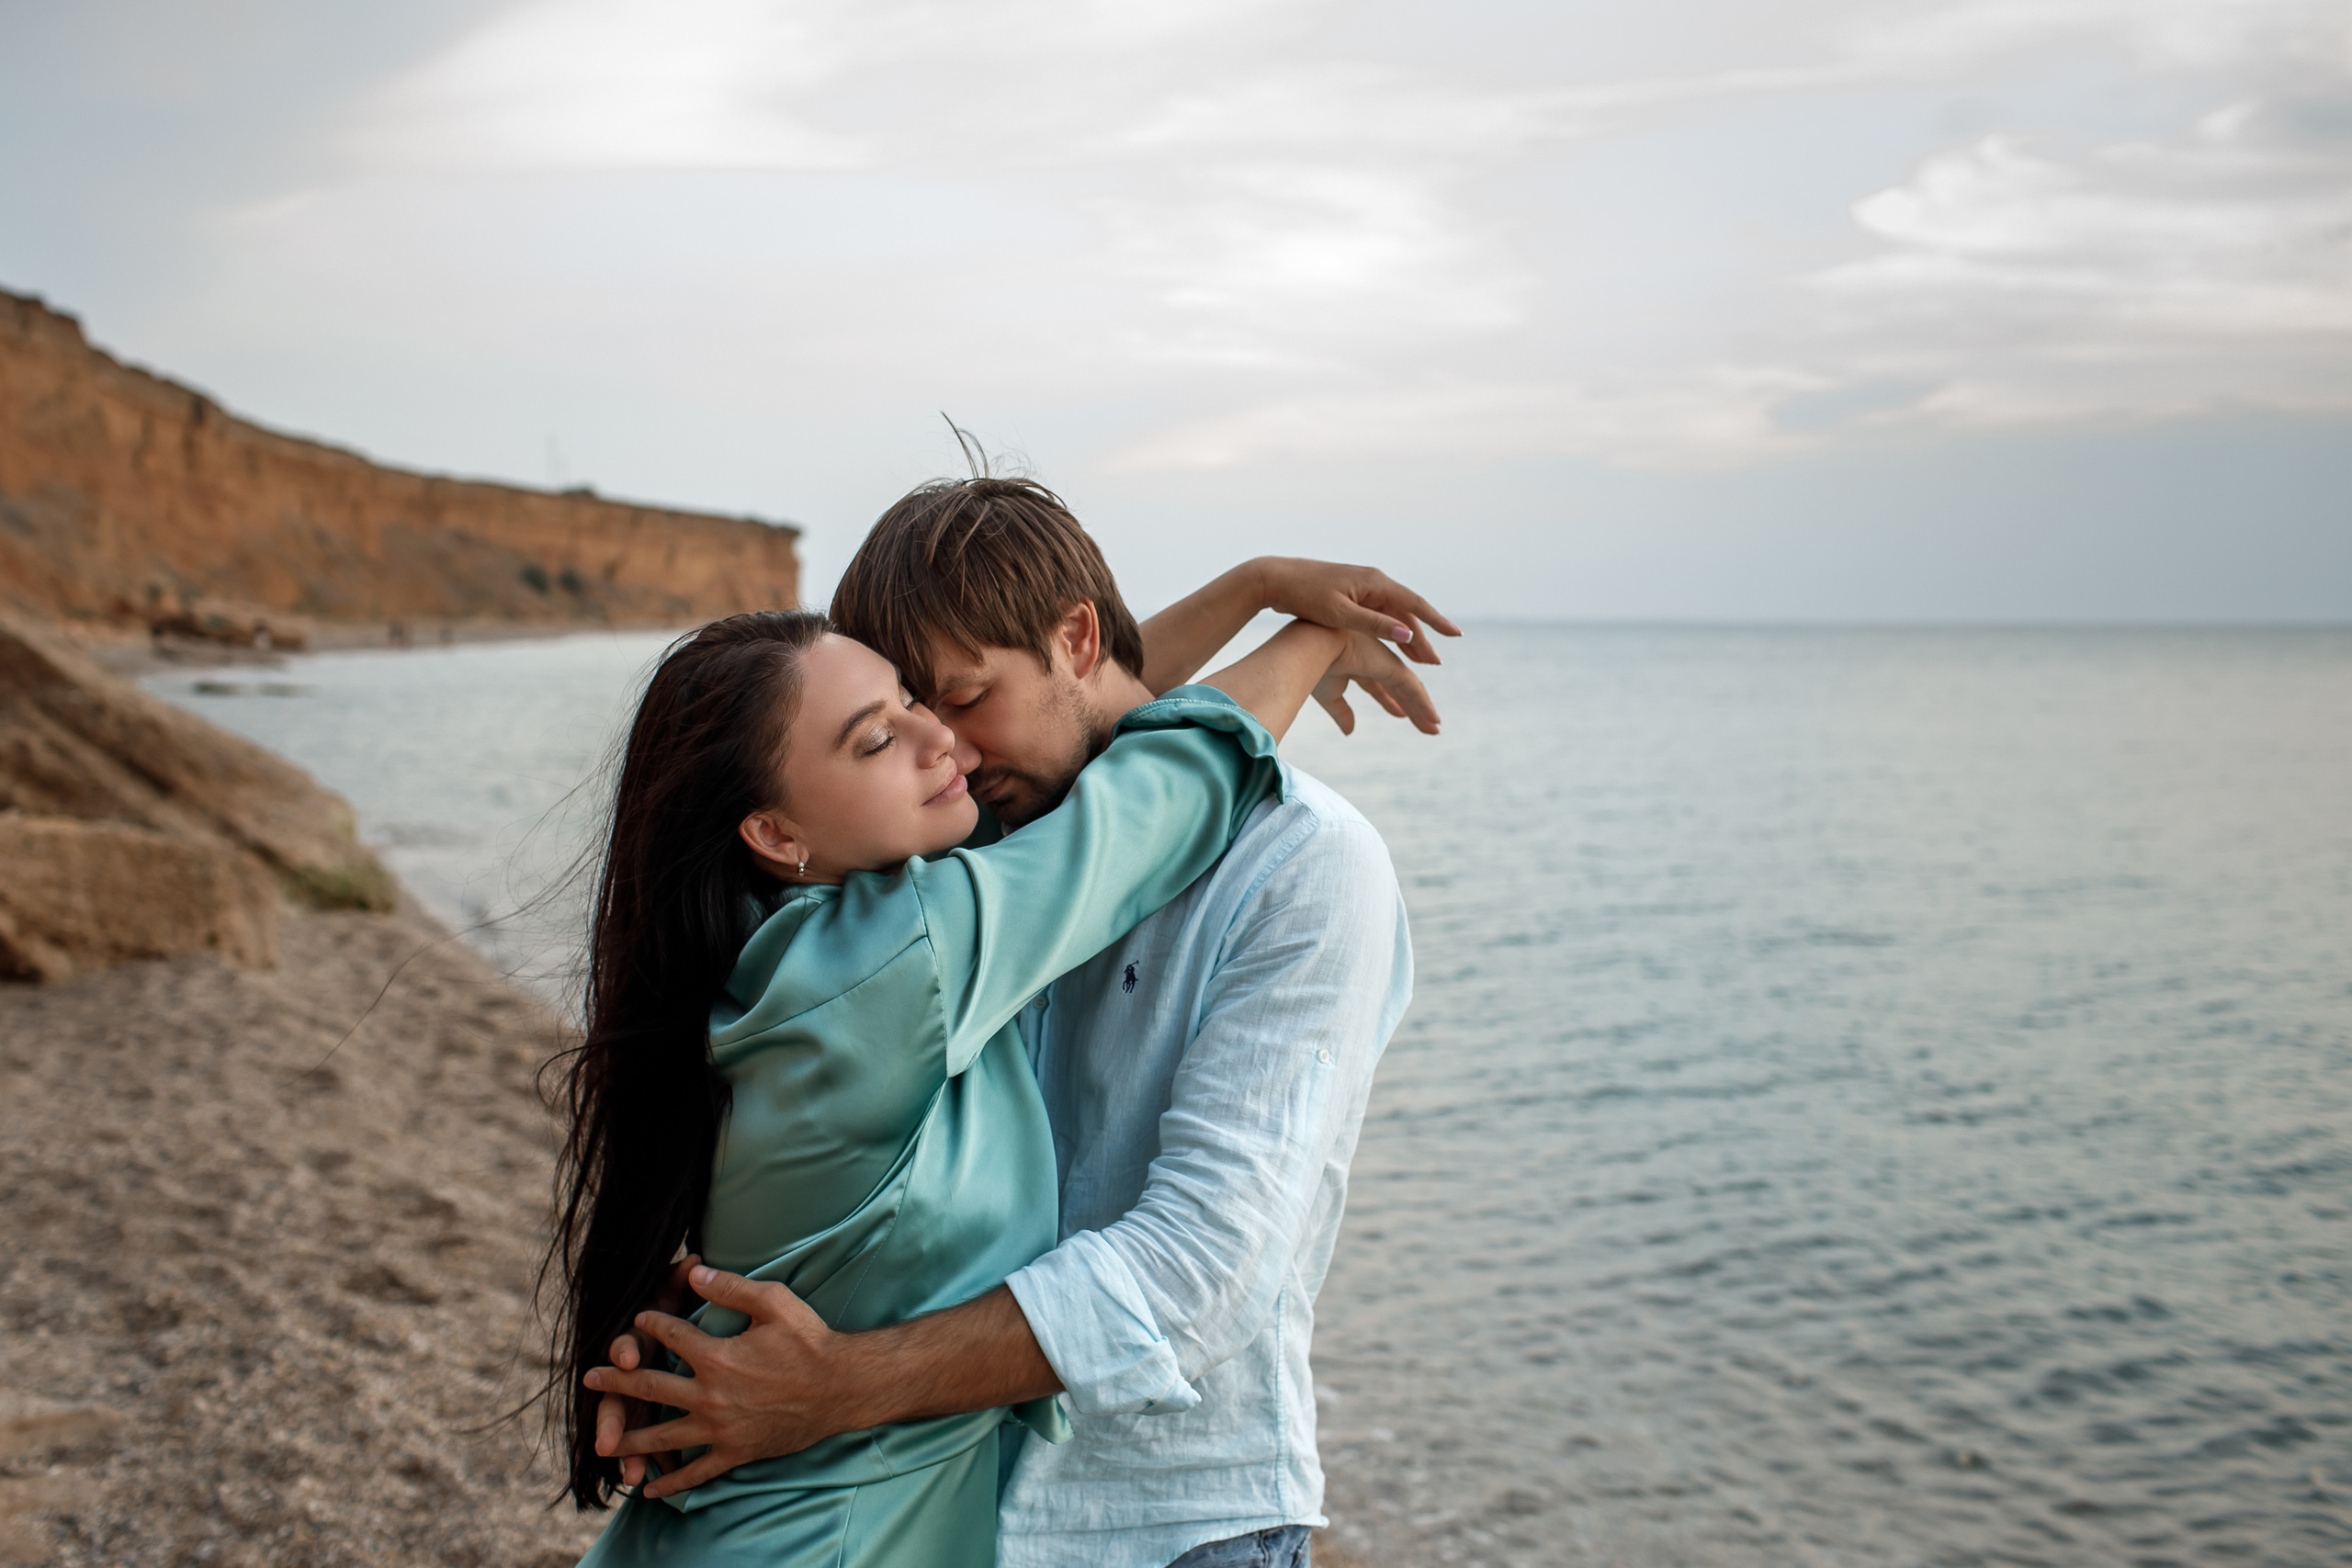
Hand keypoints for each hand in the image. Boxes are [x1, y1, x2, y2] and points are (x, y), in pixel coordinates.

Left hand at [585, 1264, 860, 1499]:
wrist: (841, 1387)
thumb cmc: (810, 1340)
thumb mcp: (774, 1302)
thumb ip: (730, 1287)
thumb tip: (694, 1271)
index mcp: (717, 1356)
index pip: (670, 1336)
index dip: (650, 1323)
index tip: (637, 1319)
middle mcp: (711, 1395)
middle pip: (650, 1389)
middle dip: (616, 1383)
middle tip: (588, 1379)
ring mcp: (721, 1428)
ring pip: (663, 1437)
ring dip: (629, 1439)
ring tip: (602, 1442)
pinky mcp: (735, 1452)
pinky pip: (696, 1472)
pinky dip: (671, 1481)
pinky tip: (649, 1488)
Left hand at [1251, 558, 1460, 666]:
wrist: (1275, 579)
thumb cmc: (1304, 596)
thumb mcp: (1340, 614)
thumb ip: (1374, 624)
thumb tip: (1407, 634)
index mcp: (1374, 583)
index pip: (1414, 603)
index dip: (1436, 621)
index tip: (1455, 636)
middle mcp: (1373, 582)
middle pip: (1405, 613)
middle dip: (1421, 638)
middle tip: (1434, 663)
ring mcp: (1362, 588)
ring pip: (1393, 616)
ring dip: (1407, 637)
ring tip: (1420, 661)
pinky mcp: (1351, 596)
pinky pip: (1379, 616)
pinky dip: (1390, 632)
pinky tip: (1395, 645)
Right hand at [1314, 629, 1441, 736]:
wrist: (1311, 647)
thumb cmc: (1311, 666)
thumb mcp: (1329, 695)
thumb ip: (1342, 712)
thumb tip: (1350, 731)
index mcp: (1356, 665)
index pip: (1378, 688)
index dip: (1390, 702)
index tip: (1401, 713)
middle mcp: (1374, 662)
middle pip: (1398, 689)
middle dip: (1411, 707)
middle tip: (1426, 723)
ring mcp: (1385, 664)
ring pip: (1409, 691)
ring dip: (1423, 710)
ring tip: (1434, 727)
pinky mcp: (1393, 668)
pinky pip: (1414, 690)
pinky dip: (1425, 706)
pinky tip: (1433, 720)